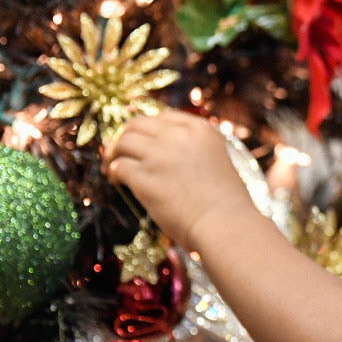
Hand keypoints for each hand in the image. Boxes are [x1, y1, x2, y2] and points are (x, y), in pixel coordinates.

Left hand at [105, 111, 249, 245]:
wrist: (225, 224)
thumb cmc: (228, 202)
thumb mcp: (219, 160)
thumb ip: (196, 150)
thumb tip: (170, 155)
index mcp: (200, 130)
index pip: (164, 117)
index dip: (148, 127)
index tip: (142, 137)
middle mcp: (177, 136)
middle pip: (138, 124)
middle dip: (126, 135)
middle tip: (120, 149)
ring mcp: (159, 155)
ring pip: (124, 142)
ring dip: (115, 152)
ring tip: (113, 165)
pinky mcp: (144, 177)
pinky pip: (119, 166)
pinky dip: (114, 172)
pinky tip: (116, 180)